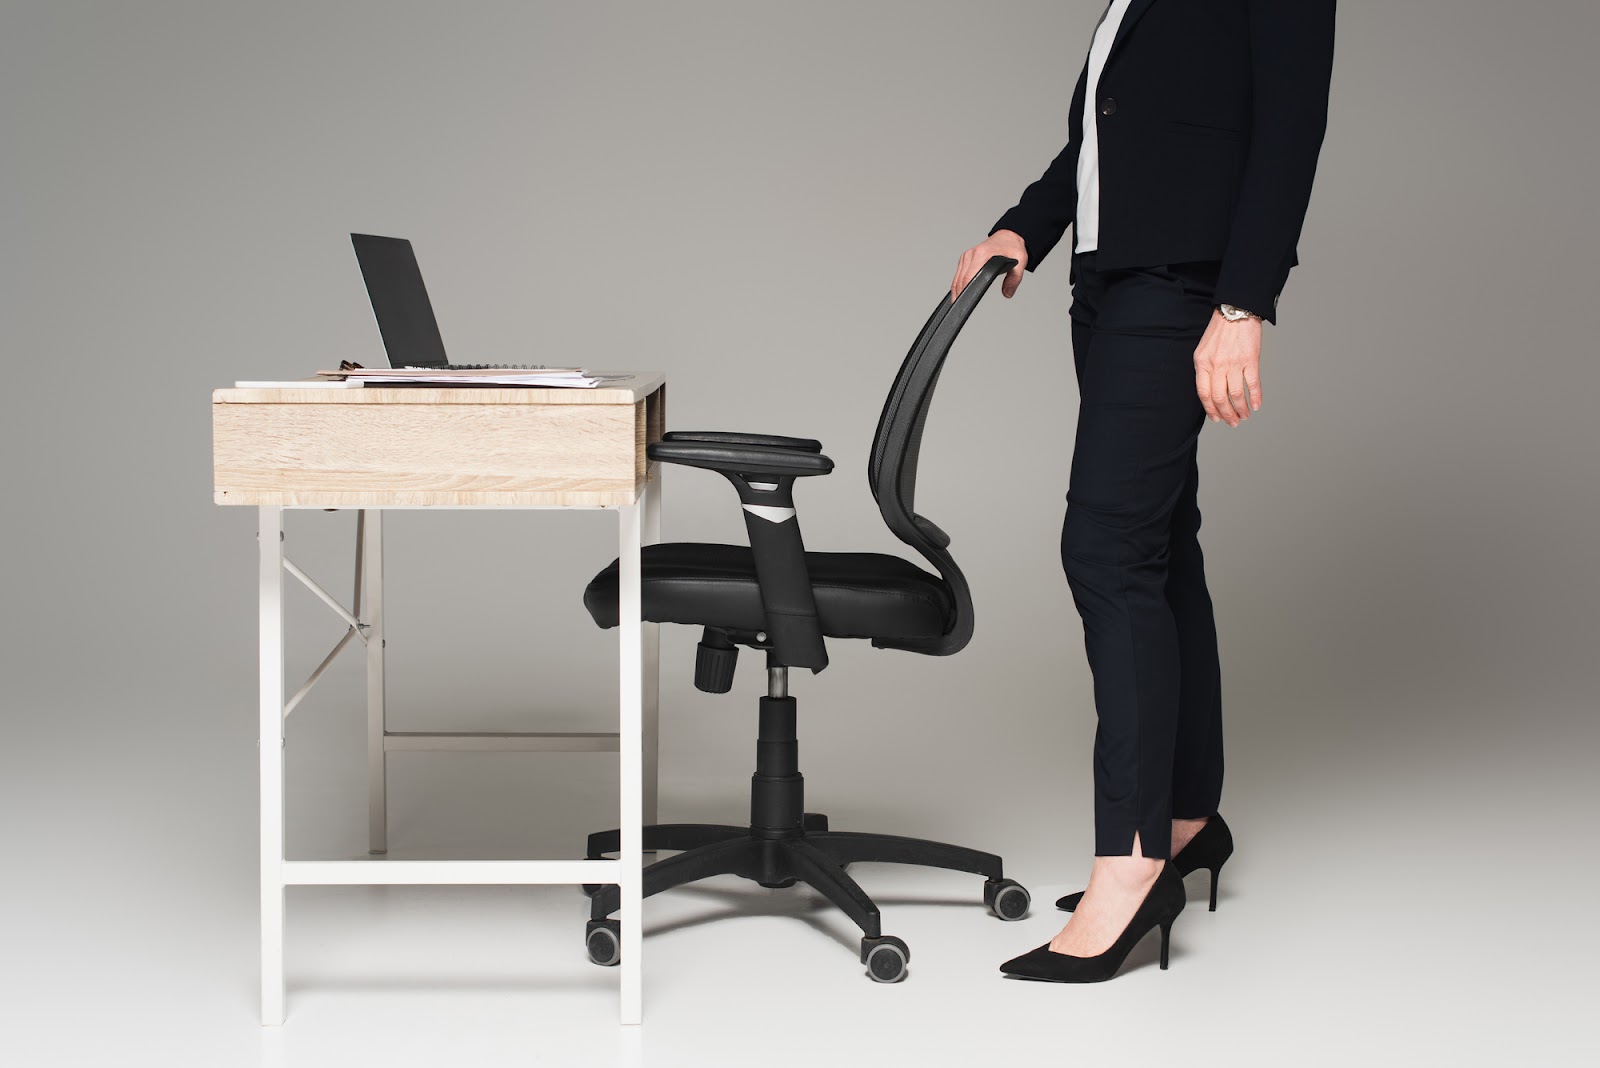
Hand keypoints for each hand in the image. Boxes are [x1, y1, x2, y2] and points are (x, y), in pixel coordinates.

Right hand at [951, 230, 1027, 301]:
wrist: (1008, 236)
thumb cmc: (1012, 247)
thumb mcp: (1020, 261)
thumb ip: (1014, 279)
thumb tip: (1007, 294)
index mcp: (982, 254)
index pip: (968, 276)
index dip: (965, 291)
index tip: (965, 302)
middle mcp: (971, 254)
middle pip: (960, 278)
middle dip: (959, 294)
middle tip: (960, 307)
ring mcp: (967, 256)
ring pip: (957, 277)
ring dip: (957, 289)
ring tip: (958, 302)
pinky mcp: (965, 258)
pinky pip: (958, 273)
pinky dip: (958, 283)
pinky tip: (960, 292)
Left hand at [1192, 310, 1262, 426]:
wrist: (1236, 311)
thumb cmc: (1220, 331)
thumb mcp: (1204, 350)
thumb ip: (1205, 369)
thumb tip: (1210, 391)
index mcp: (1202, 363)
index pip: (1203, 393)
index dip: (1210, 409)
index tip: (1216, 418)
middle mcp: (1216, 365)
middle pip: (1219, 398)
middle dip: (1226, 414)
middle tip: (1232, 422)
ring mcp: (1234, 363)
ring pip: (1236, 395)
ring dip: (1241, 409)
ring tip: (1244, 416)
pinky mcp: (1250, 360)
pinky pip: (1253, 384)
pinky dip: (1255, 398)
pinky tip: (1256, 405)